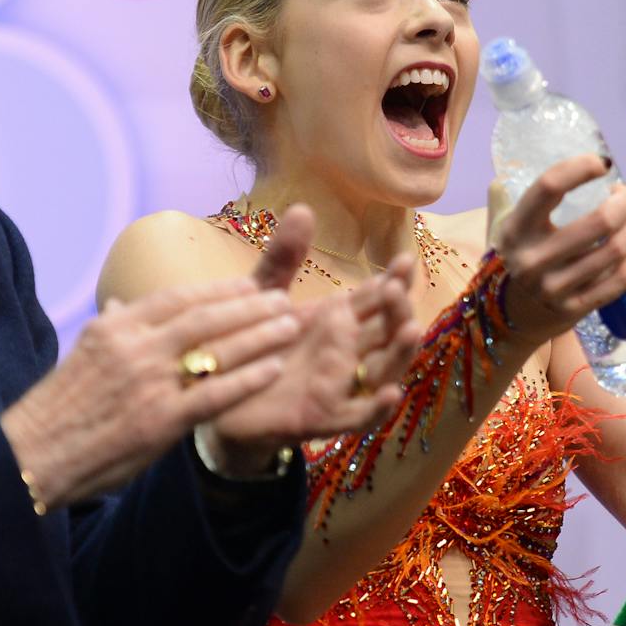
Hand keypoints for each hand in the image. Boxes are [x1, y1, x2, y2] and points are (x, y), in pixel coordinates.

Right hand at [1, 277, 299, 507]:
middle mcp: (134, 348)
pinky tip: (273, 368)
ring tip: (289, 325)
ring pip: (216, 348)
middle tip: (281, 299)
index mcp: (114, 329)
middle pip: (204, 316)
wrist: (30, 458)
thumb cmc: (56, 411)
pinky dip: (248, 378)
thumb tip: (121, 304)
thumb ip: (109, 329)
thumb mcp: (79, 356)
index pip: (176, 298)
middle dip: (248, 305)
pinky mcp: (160, 421)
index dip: (217, 289)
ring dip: (259, 334)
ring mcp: (149, 384)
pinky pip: (215, 394)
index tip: (248, 284)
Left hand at [208, 220, 420, 465]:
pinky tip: (389, 393)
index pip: (377, 299)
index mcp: (337, 323)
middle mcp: (345, 354)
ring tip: (411, 329)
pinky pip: (356, 417)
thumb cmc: (247, 345)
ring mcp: (338, 387)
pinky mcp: (320, 417)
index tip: (405, 259)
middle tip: (397, 288)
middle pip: (387, 334)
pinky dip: (374, 408)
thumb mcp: (263, 296)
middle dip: (399, 311)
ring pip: (382, 373)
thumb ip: (283, 258)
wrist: (214, 394)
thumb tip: (302, 208)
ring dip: (399, 353)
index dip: (394, 281)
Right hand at [488, 154, 625, 345]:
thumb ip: (502, 197)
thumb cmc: (509, 263)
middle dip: (625, 200)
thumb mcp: (498, 229)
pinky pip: (619, 280)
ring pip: (615, 250)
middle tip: (625, 195)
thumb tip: (509, 169)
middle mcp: (534, 259)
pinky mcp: (575, 309)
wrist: (505, 321)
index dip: (581, 167)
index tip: (601, 163)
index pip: (550, 187)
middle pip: (600, 220)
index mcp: (515, 230)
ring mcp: (555, 288)